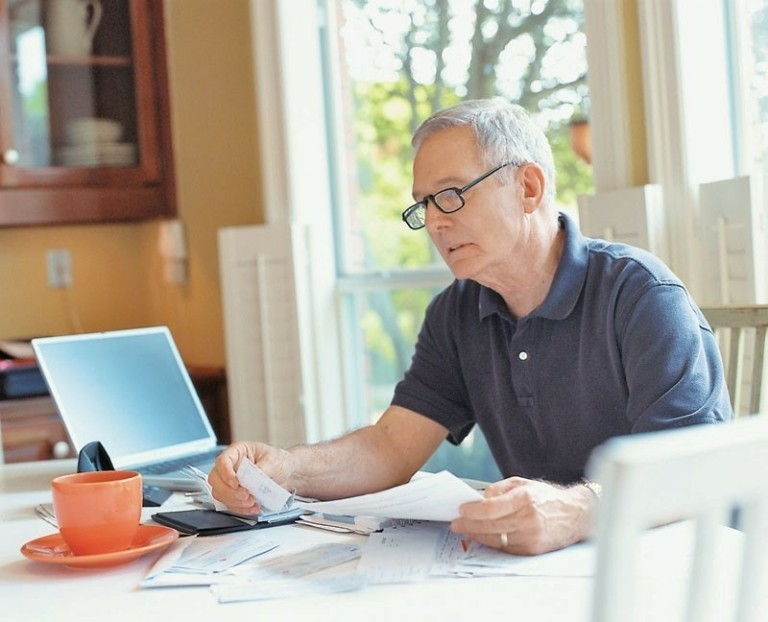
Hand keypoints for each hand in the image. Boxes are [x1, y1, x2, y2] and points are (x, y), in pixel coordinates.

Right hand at [207, 441, 292, 514]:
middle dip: (229, 491)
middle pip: (215, 479)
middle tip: (246, 496)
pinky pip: (229, 504)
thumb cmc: (279, 461)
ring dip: (234, 501)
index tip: (236, 484)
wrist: (288, 473)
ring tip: (252, 502)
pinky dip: (240, 509)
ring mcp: (231, 480)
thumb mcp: (273, 461)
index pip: (222, 461)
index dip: (226, 474)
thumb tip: (250, 480)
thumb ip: (260, 470)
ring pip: (219, 493)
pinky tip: (253, 508)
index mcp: (238, 451)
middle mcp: (231, 466)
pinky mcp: (235, 494)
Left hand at [450, 477, 593, 554]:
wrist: (576, 515)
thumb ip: (500, 489)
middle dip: (469, 524)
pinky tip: (482, 537)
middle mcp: (528, 518)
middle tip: (455, 523)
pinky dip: (491, 542)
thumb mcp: (523, 483)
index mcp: (525, 498)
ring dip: (477, 535)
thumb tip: (479, 499)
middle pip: (490, 525)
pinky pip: (505, 548)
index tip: (461, 510)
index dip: (473, 510)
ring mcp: (531, 536)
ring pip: (496, 539)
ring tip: (464, 530)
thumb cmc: (547, 497)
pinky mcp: (533, 550)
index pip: (492, 507)